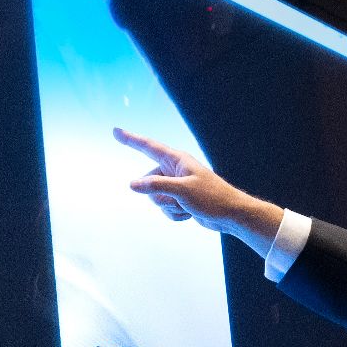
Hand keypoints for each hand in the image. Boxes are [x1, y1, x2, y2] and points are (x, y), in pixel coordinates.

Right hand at [113, 128, 282, 251]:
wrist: (230, 215)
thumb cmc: (211, 198)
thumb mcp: (182, 190)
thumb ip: (156, 186)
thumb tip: (133, 184)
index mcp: (177, 160)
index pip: (148, 147)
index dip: (131, 139)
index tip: (116, 131)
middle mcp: (175, 170)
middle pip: (149, 182)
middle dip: (160, 196)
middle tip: (180, 200)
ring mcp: (176, 186)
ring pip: (156, 198)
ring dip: (169, 207)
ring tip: (188, 206)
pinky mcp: (180, 199)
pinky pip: (165, 208)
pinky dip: (175, 214)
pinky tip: (190, 213)